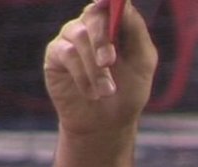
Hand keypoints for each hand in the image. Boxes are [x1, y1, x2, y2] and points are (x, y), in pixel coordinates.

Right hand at [43, 0, 157, 135]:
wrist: (107, 123)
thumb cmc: (128, 91)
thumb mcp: (142, 62)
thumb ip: (136, 31)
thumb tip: (125, 3)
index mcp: (116, 23)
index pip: (112, 4)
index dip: (111, 1)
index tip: (109, 1)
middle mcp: (92, 25)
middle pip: (94, 16)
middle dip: (103, 39)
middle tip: (109, 61)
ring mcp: (71, 37)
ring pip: (80, 38)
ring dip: (95, 68)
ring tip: (107, 91)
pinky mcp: (55, 54)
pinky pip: (67, 55)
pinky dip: (82, 76)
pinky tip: (91, 93)